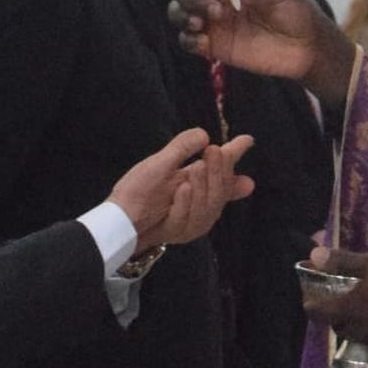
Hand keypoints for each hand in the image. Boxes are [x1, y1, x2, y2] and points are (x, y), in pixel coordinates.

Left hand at [110, 128, 253, 253]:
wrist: (120, 218)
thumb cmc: (138, 189)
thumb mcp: (161, 162)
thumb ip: (184, 148)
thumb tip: (205, 135)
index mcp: (198, 182)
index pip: (222, 169)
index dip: (234, 157)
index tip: (247, 140)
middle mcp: (200, 203)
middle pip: (221, 189)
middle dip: (220, 170)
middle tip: (214, 151)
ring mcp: (193, 220)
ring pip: (210, 206)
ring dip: (204, 186)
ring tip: (197, 168)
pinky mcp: (179, 232)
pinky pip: (188, 219)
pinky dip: (186, 204)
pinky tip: (182, 189)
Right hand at [173, 0, 358, 107]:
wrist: (308, 46)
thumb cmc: (297, 10)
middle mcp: (219, 0)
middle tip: (214, 12)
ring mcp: (216, 25)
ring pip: (180, 15)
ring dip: (181, 16)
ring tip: (198, 24)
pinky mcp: (216, 48)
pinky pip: (189, 43)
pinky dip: (188, 41)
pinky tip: (202, 42)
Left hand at [299, 248, 367, 366]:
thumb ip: (343, 261)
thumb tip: (313, 254)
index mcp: (349, 309)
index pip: (317, 312)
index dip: (312, 305)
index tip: (311, 301)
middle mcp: (358, 333)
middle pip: (340, 327)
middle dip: (341, 318)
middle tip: (350, 306)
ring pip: (361, 341)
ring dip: (363, 331)